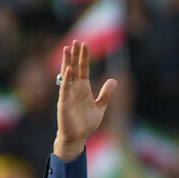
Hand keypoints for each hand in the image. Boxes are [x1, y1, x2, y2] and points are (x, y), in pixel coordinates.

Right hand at [53, 40, 117, 161]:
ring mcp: (68, 94)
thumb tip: (114, 79)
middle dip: (75, 55)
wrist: (78, 137)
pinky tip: (69, 70)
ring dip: (67, 62)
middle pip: (75, 67)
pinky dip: (67, 79)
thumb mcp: (100, 107)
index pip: (83, 68)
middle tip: (77, 41)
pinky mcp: (64, 102)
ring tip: (68, 48)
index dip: (84, 57)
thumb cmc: (87, 122)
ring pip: (67, 74)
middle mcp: (75, 88)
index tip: (85, 44)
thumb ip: (106, 94)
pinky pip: (65, 88)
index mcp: (83, 88)